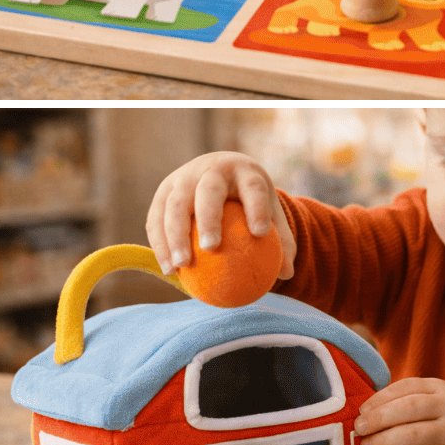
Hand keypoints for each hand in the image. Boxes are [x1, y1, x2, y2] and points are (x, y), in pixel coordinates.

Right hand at [145, 151, 294, 277]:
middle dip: (207, 217)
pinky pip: (157, 217)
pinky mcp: (164, 190)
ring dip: (174, 235)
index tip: (260, 233)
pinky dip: (160, 242)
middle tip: (210, 248)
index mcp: (243, 172)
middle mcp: (211, 169)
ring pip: (175, 204)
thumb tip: (287, 274)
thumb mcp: (269, 213)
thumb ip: (280, 242)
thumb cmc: (249, 200)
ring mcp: (183, 177)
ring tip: (180, 265)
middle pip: (208, 192)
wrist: (218, 172)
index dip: (257, 207)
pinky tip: (168, 269)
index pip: (253, 188)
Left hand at [354, 377, 444, 444]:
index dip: (378, 399)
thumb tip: (367, 410)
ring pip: (411, 436)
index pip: (405, 388)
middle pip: (406, 410)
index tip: (360, 410)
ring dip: (382, 442)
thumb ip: (411, 398)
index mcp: (442, 388)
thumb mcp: (441, 396)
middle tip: (358, 429)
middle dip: (377, 420)